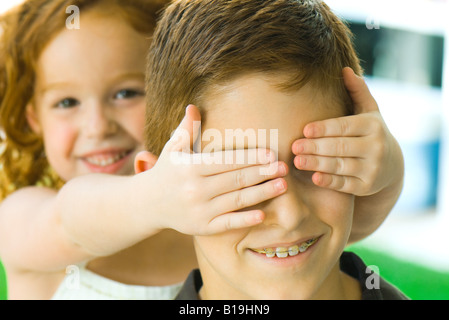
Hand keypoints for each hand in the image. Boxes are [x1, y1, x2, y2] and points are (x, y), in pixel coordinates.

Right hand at [136, 105, 287, 234]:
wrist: (147, 204)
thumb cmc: (166, 171)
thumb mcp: (173, 148)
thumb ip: (186, 129)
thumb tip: (194, 106)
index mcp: (190, 167)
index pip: (226, 161)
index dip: (249, 157)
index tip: (270, 153)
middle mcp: (194, 189)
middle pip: (235, 179)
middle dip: (262, 173)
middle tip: (284, 167)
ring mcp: (199, 210)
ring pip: (236, 200)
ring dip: (262, 193)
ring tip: (283, 185)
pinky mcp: (201, 227)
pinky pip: (226, 223)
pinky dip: (244, 220)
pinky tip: (262, 215)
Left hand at [291, 67, 402, 196]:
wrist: (391, 166)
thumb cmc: (370, 133)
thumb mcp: (369, 112)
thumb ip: (357, 91)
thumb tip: (344, 69)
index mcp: (372, 126)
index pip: (344, 126)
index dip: (324, 128)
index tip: (305, 130)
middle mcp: (375, 147)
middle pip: (340, 147)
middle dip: (316, 147)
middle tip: (294, 146)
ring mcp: (372, 169)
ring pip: (341, 166)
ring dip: (317, 164)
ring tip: (297, 161)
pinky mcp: (367, 187)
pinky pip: (345, 184)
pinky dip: (329, 181)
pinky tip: (314, 178)